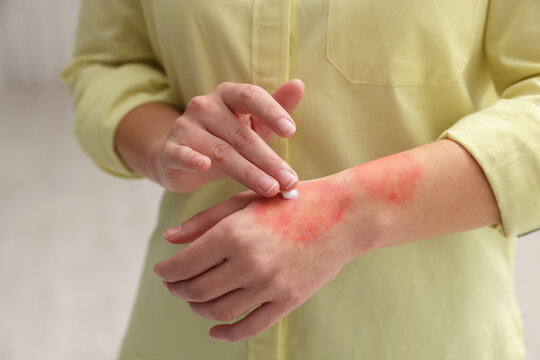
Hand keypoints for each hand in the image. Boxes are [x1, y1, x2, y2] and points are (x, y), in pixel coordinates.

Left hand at [153, 174, 368, 341]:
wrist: (341, 215)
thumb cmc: (288, 202)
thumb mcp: (243, 201)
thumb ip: (203, 221)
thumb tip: (168, 239)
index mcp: (234, 233)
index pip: (184, 265)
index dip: (166, 272)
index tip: (162, 271)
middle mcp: (249, 262)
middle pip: (196, 290)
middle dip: (177, 289)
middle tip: (174, 284)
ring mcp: (270, 285)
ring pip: (218, 311)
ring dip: (197, 309)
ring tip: (193, 300)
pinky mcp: (288, 300)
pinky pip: (249, 326)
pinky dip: (226, 332)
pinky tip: (214, 329)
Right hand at [154, 79, 304, 195]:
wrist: (179, 156)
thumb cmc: (225, 138)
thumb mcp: (252, 123)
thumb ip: (276, 106)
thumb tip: (299, 84)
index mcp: (227, 95)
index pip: (250, 96)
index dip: (271, 111)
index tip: (291, 131)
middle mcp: (204, 106)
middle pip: (241, 134)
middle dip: (268, 160)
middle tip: (289, 180)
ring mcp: (185, 127)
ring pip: (220, 151)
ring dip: (248, 172)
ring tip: (270, 189)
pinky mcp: (170, 150)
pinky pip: (182, 155)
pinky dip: (192, 160)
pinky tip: (204, 166)